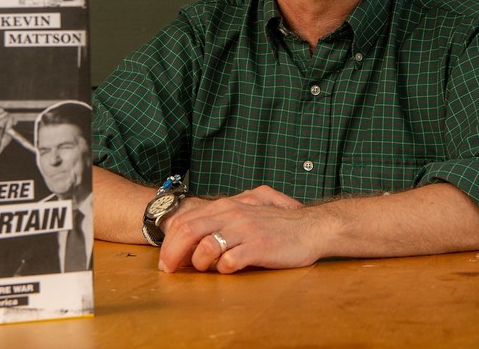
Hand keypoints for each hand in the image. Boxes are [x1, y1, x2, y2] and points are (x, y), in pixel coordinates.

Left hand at [158, 186, 323, 274]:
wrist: (311, 227)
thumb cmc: (277, 224)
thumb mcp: (246, 211)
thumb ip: (222, 218)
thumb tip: (194, 236)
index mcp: (226, 206)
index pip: (185, 221)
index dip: (169, 242)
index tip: (167, 259)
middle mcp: (232, 215)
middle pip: (188, 232)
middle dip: (172, 254)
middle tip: (170, 270)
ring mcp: (245, 230)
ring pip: (205, 248)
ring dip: (199, 264)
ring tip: (207, 269)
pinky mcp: (258, 247)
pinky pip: (230, 262)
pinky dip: (224, 270)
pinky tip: (231, 269)